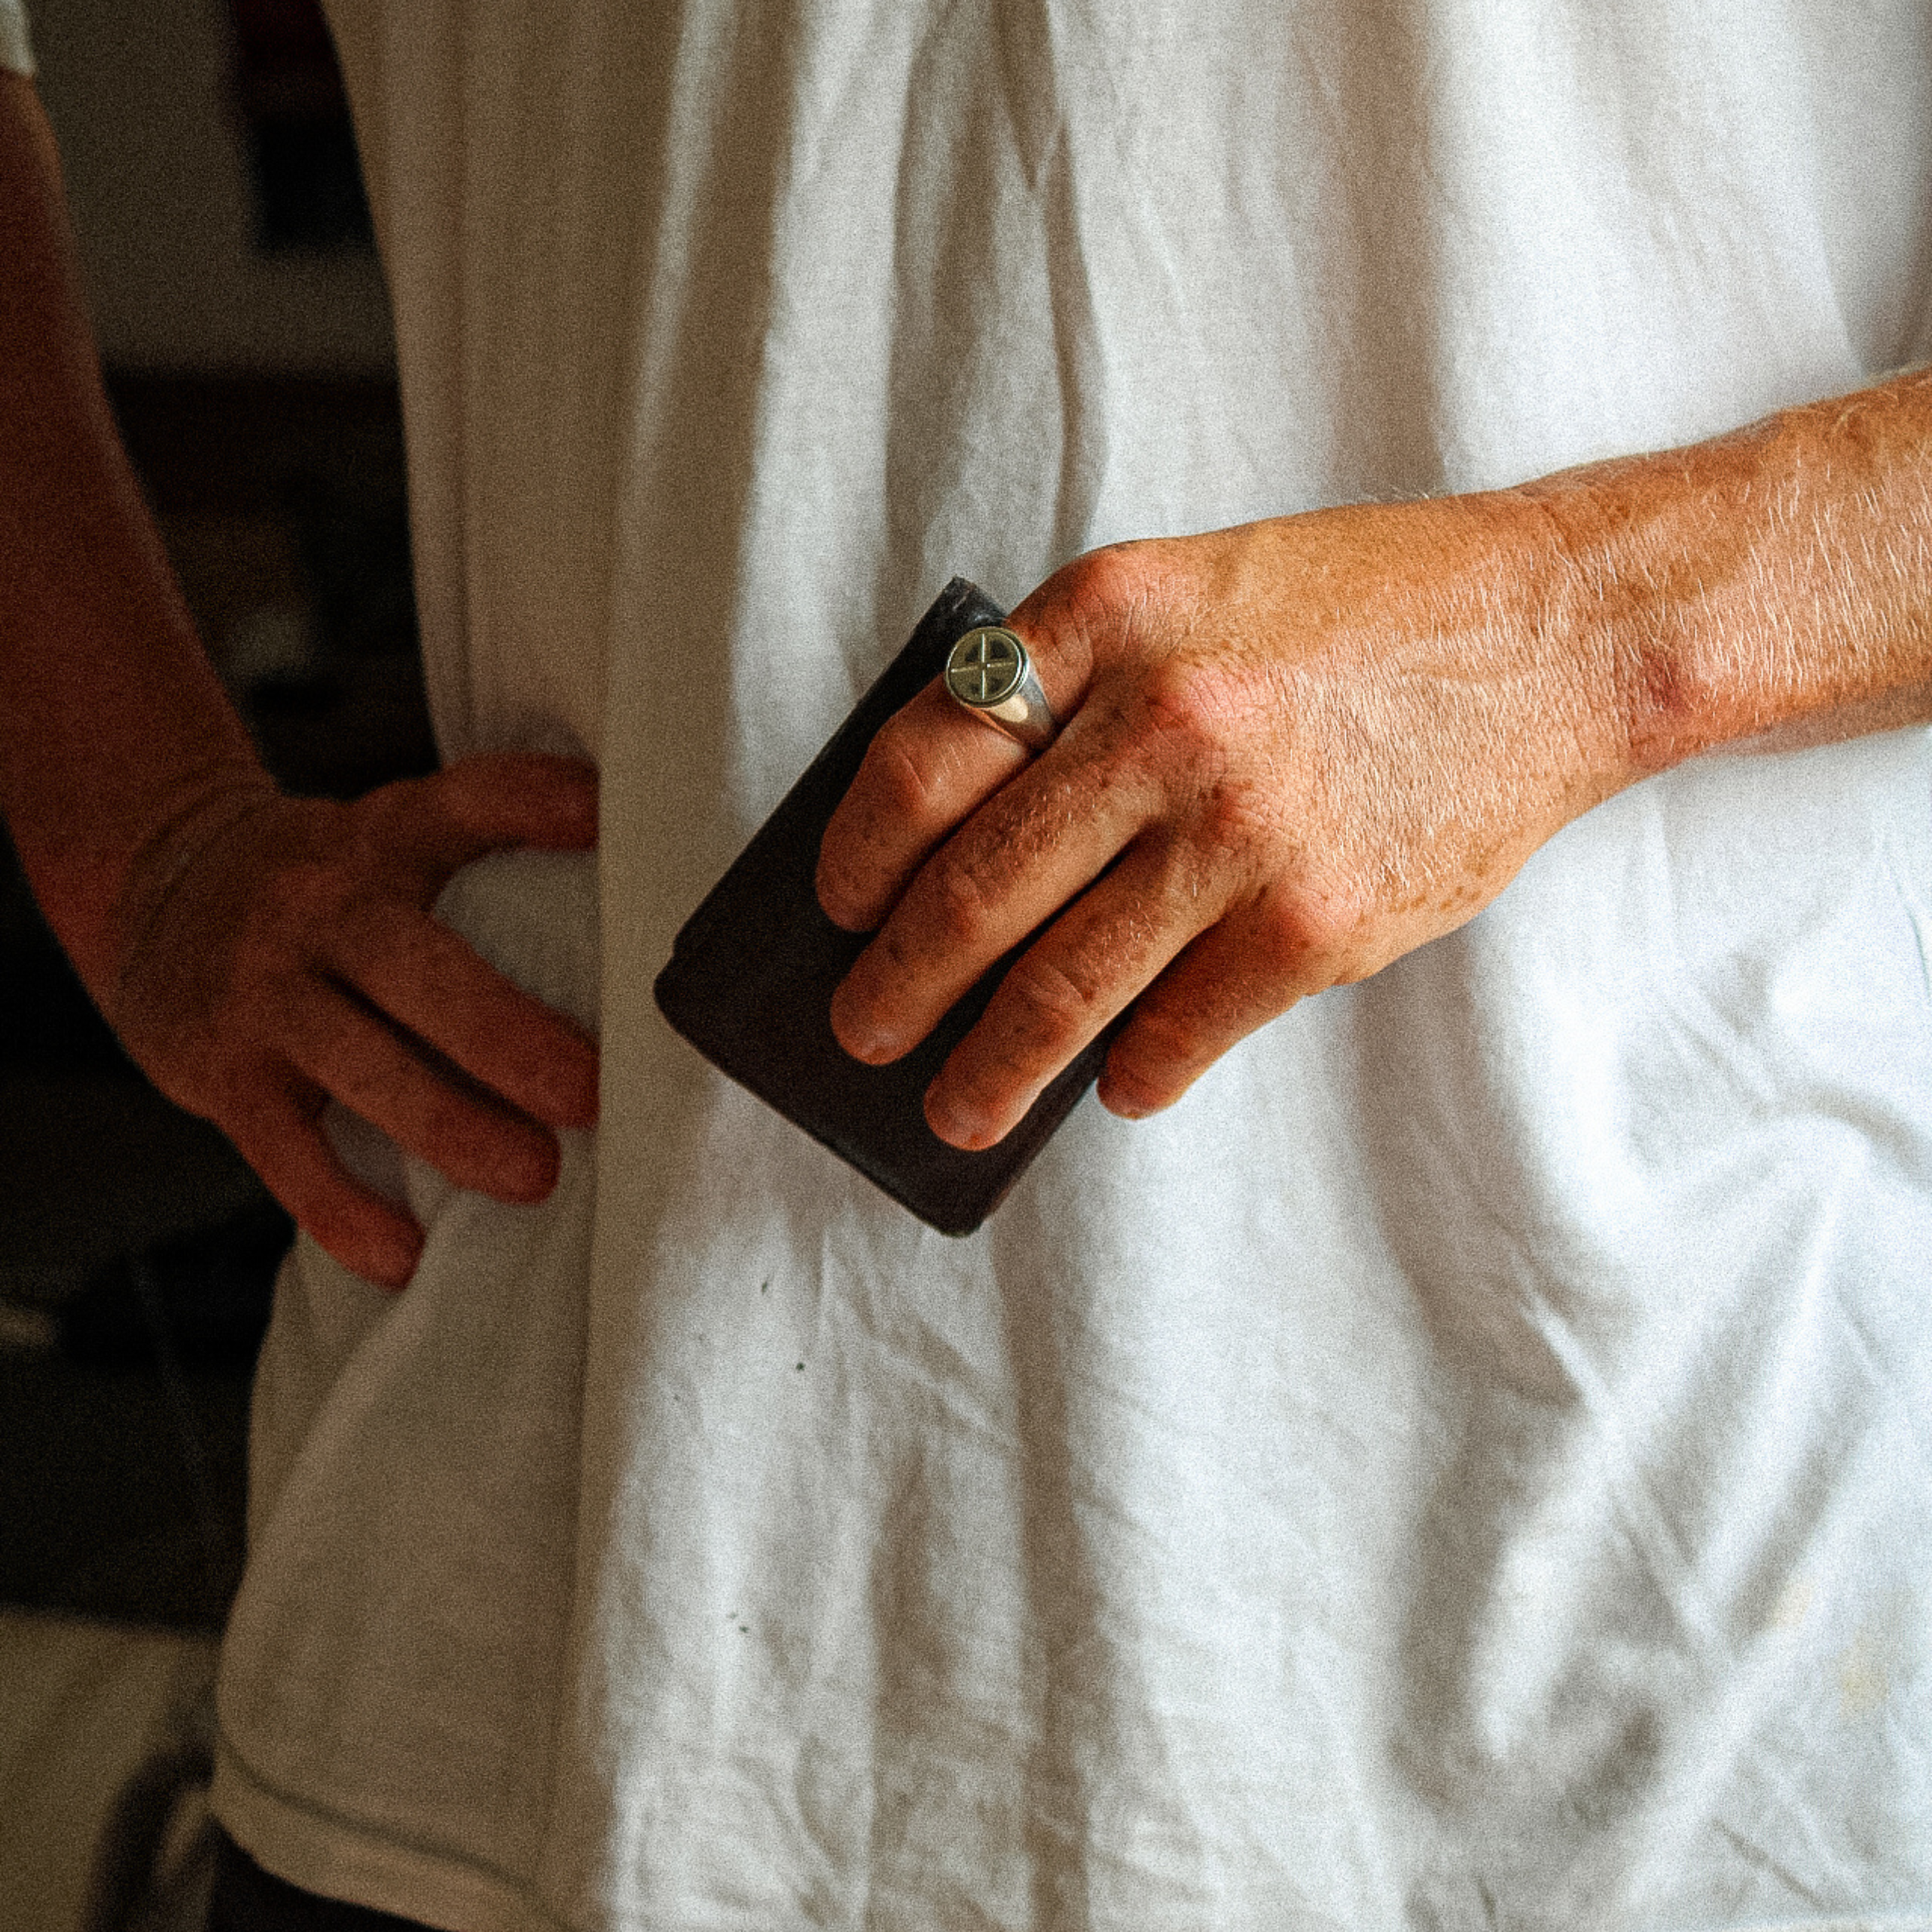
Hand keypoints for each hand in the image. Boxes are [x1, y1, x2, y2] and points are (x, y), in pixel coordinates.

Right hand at [104, 752, 600, 1287]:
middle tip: (590, 1094)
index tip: (600, 813)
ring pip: (359, 1065)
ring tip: (535, 1178)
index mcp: (382, 837)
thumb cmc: (332, 888)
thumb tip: (648, 891)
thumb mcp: (395, 837)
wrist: (156, 889)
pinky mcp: (220, 1072)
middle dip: (504, 1034)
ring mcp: (263, 990)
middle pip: (415, 967)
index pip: (459, 803)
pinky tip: (402, 1255)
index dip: (527, 801)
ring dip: (449, 1128)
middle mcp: (319, 905)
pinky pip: (284, 1151)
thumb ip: (492, 850)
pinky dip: (342, 1209)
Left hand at [816, 498, 1635, 1148]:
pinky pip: (1180, 1032)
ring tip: (954, 1109)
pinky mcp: (1318, 923)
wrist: (1553, 634)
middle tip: (861, 1032)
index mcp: (1108, 614)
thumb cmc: (1357, 612)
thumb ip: (1071, 688)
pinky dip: (1132, 1074)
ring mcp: (1241, 829)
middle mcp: (1162, 720)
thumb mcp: (1189, 590)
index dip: (860, 852)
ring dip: (988, 1070)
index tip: (842, 904)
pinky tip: (1116, 1083)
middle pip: (972, 894)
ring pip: (1060, 990)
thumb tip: (960, 844)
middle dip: (895, 987)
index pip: (926, 758)